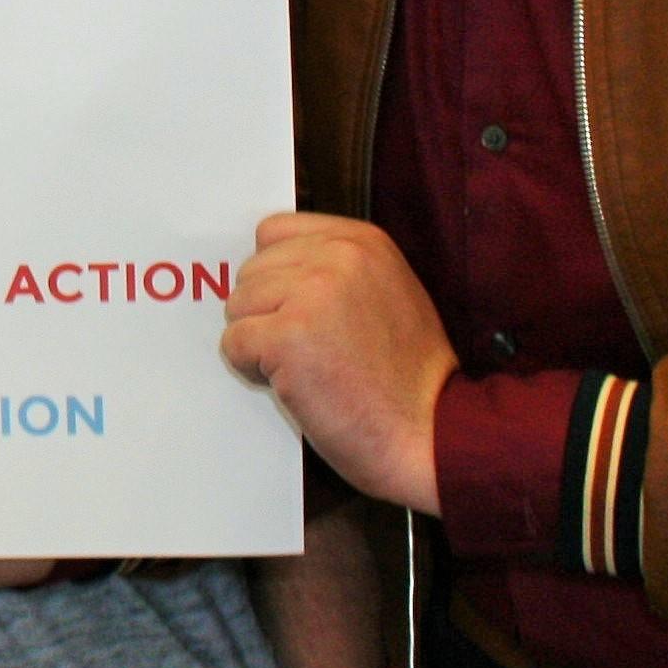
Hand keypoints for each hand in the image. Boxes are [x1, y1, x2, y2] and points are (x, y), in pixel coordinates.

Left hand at [219, 214, 455, 514]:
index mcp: (362, 241)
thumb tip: (273, 272)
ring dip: (258, 342)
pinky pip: (233, 343)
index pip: (273, 233)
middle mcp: (337, 256)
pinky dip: (252, 370)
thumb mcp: (387, 294)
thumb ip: (335, 271)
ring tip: (308, 368)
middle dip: (266, 314)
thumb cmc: (408, 380)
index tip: (299, 311)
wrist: (434, 433)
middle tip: (312, 352)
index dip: (275, 276)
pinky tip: (296, 385)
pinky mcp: (288, 336)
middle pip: (250, 272)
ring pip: (237, 307)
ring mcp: (311, 292)